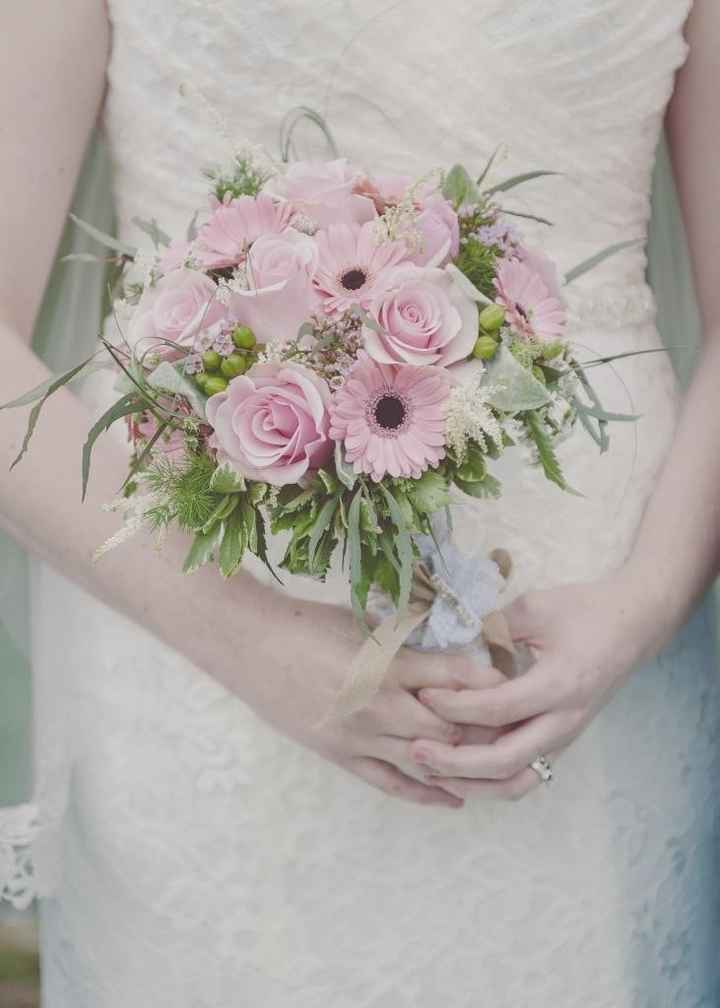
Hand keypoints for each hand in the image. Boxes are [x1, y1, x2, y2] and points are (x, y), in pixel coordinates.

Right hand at [253, 603, 510, 809]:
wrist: (252, 646)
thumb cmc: (307, 625)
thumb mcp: (365, 623)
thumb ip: (407, 640)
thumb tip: (450, 644)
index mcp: (388, 664)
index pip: (455, 679)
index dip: (489, 684)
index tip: (512, 684)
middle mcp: (380, 706)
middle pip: (449, 728)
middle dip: (483, 729)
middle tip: (510, 727)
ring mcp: (360, 737)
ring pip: (426, 760)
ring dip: (460, 762)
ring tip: (492, 763)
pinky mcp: (342, 756)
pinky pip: (391, 783)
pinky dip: (425, 793)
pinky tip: (453, 798)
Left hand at [406, 570, 658, 800]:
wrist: (632, 626)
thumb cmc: (584, 611)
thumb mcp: (535, 608)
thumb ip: (491, 627)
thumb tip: (447, 644)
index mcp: (559, 686)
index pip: (497, 709)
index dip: (455, 706)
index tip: (423, 695)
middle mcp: (563, 721)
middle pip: (504, 762)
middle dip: (455, 762)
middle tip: (416, 750)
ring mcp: (563, 737)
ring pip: (515, 782)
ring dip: (471, 783)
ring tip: (431, 770)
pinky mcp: (559, 741)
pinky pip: (523, 775)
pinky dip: (489, 780)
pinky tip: (457, 771)